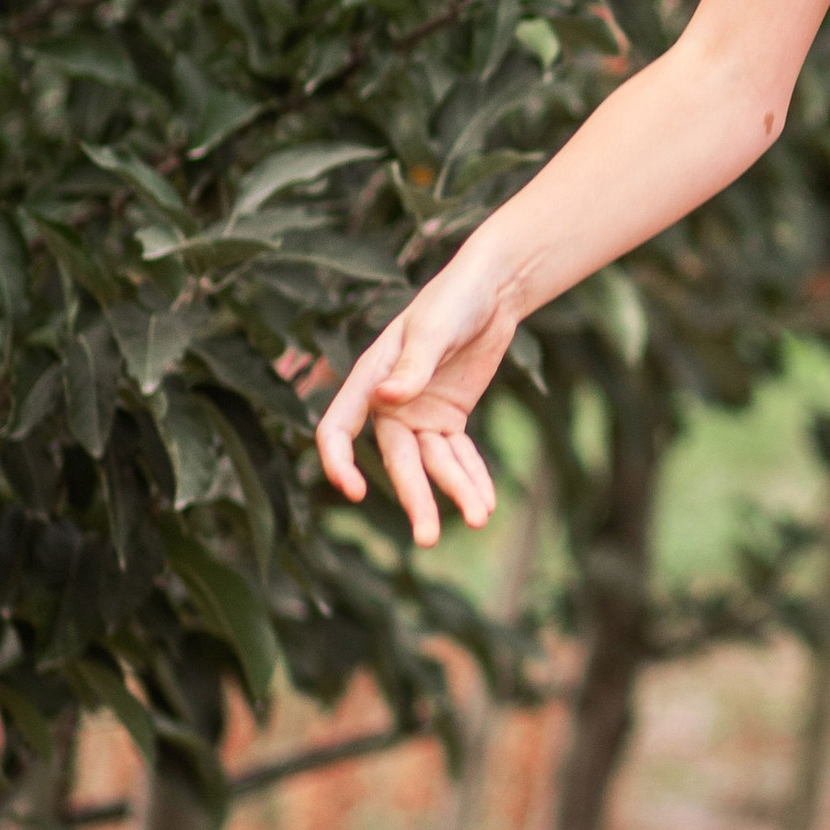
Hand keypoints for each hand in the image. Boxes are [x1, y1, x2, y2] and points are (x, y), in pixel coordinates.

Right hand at [312, 253, 518, 545]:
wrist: (490, 290)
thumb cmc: (452, 300)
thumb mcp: (433, 329)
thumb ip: (412, 366)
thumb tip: (387, 398)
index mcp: (369, 379)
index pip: (339, 428)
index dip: (340, 461)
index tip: (355, 491)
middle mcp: (389, 404)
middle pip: (397, 461)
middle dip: (415, 498)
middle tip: (428, 539)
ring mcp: (420, 413)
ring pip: (433, 464)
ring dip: (456, 491)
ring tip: (479, 520)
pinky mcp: (449, 416)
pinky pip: (458, 455)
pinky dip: (472, 477)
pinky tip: (487, 503)